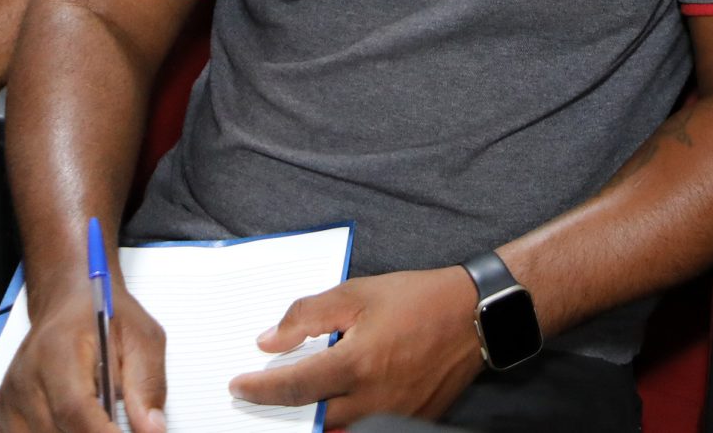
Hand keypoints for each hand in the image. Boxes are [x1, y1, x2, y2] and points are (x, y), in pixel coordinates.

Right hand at [0, 287, 169, 432]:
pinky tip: (76, 422)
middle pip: (58, 432)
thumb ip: (147, 384)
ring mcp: (11, 396)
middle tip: (119, 425)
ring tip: (100, 417)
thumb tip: (152, 429)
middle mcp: (26, 375)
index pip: (74, 408)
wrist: (70, 300)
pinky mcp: (4, 411)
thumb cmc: (104, 314)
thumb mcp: (142, 337)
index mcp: (58, 349)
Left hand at [228, 267, 483, 426]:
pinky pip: (368, 429)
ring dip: (315, 418)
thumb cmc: (417, 299)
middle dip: (283, 409)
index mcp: (357, 364)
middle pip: (312, 418)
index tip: (238, 386)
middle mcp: (373, 399)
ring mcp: (394, 417)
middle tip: (261, 396)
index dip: (260, 389)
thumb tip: (268, 341)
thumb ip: (307, 315)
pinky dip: (347, 420)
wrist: (474, 315)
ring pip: (340, 430)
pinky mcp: (412, 422)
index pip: (294, 387)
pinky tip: (339, 401)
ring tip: (300, 399)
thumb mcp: (357, 293)